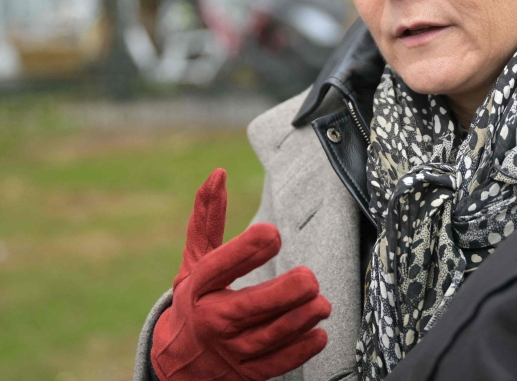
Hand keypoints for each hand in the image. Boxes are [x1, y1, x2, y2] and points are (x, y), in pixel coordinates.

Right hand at [151, 169, 330, 380]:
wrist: (177, 363)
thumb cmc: (195, 300)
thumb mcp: (194, 261)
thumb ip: (207, 219)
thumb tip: (218, 173)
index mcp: (198, 288)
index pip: (219, 268)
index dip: (245, 250)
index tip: (273, 233)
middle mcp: (212, 320)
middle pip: (247, 309)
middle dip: (281, 295)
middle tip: (309, 278)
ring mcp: (230, 351)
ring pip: (267, 338)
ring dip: (298, 321)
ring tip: (321, 303)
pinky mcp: (248, 374)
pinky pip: (276, 364)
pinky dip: (299, 351)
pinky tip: (319, 334)